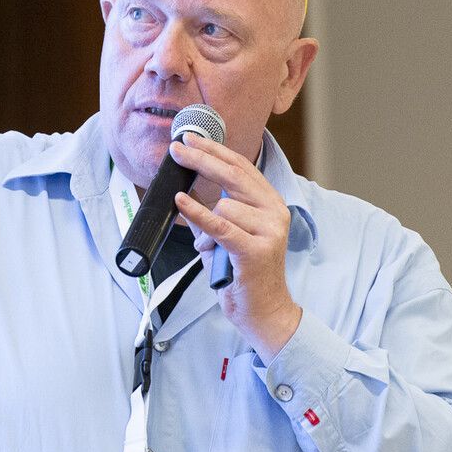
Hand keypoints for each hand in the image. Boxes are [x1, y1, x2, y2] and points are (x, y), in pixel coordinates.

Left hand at [172, 133, 302, 358]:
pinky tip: (181, 201)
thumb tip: (185, 190)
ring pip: (224, 205)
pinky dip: (198, 213)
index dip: (215, 150)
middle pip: (233, 175)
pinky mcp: (255, 250)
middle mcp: (275, 212)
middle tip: (176, 148)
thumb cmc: (244, 273)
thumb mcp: (229, 234)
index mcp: (271, 203)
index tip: (192, 138)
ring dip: (205, 222)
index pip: (242, 167)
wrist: (265, 312)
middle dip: (201, 158)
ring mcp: (269, 231)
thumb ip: (215, 211)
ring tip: (209, 248)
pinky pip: (220, 225)